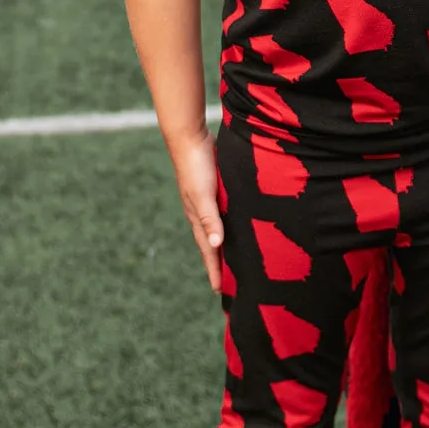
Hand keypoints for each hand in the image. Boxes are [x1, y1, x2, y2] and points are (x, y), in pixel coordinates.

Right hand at [170, 129, 225, 290]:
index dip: (214, 270)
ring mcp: (208, 201)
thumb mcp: (203, 194)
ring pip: (219, 228)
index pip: (208, 250)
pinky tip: (239, 223)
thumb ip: (210, 218)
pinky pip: (224, 213)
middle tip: (230, 283)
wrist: (189, 136)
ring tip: (236, 258)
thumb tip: (217, 244)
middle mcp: (202, 213)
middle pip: (212, 243)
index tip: (220, 291)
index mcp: (198, 218)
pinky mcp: (215, 188)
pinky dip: (230, 224)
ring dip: (226, 244)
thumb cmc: (195, 166)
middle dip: (219, 263)